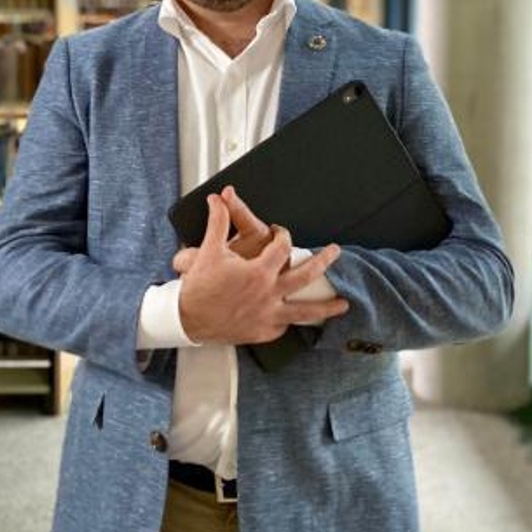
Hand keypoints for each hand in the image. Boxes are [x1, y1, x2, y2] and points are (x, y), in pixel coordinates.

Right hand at [177, 194, 348, 344]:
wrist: (187, 319)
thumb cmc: (199, 285)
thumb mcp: (209, 249)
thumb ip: (218, 221)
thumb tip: (218, 199)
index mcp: (259, 271)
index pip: (282, 247)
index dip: (282, 235)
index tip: (279, 233)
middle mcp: (269, 293)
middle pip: (306, 275)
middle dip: (324, 261)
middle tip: (335, 252)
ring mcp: (268, 315)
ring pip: (305, 311)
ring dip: (326, 307)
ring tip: (344, 304)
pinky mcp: (263, 332)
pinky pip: (284, 326)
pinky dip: (292, 321)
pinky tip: (299, 318)